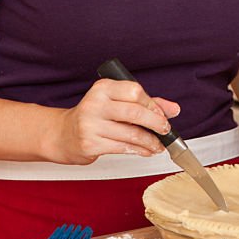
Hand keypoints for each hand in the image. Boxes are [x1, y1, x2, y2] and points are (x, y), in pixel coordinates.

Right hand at [47, 79, 179, 164]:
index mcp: (103, 88)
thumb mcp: (118, 102)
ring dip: (150, 141)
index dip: (153, 104)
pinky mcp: (90, 144)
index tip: (162, 114)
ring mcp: (90, 124)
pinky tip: (145, 150)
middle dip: (156, 123)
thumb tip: (174, 109)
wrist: (64, 134)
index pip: (135, 91)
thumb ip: (147, 103)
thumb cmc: (95, 116)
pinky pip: (122, 147)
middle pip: (135, 112)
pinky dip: (139, 150)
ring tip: (158, 145)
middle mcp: (95, 103)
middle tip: (165, 130)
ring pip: (131, 133)